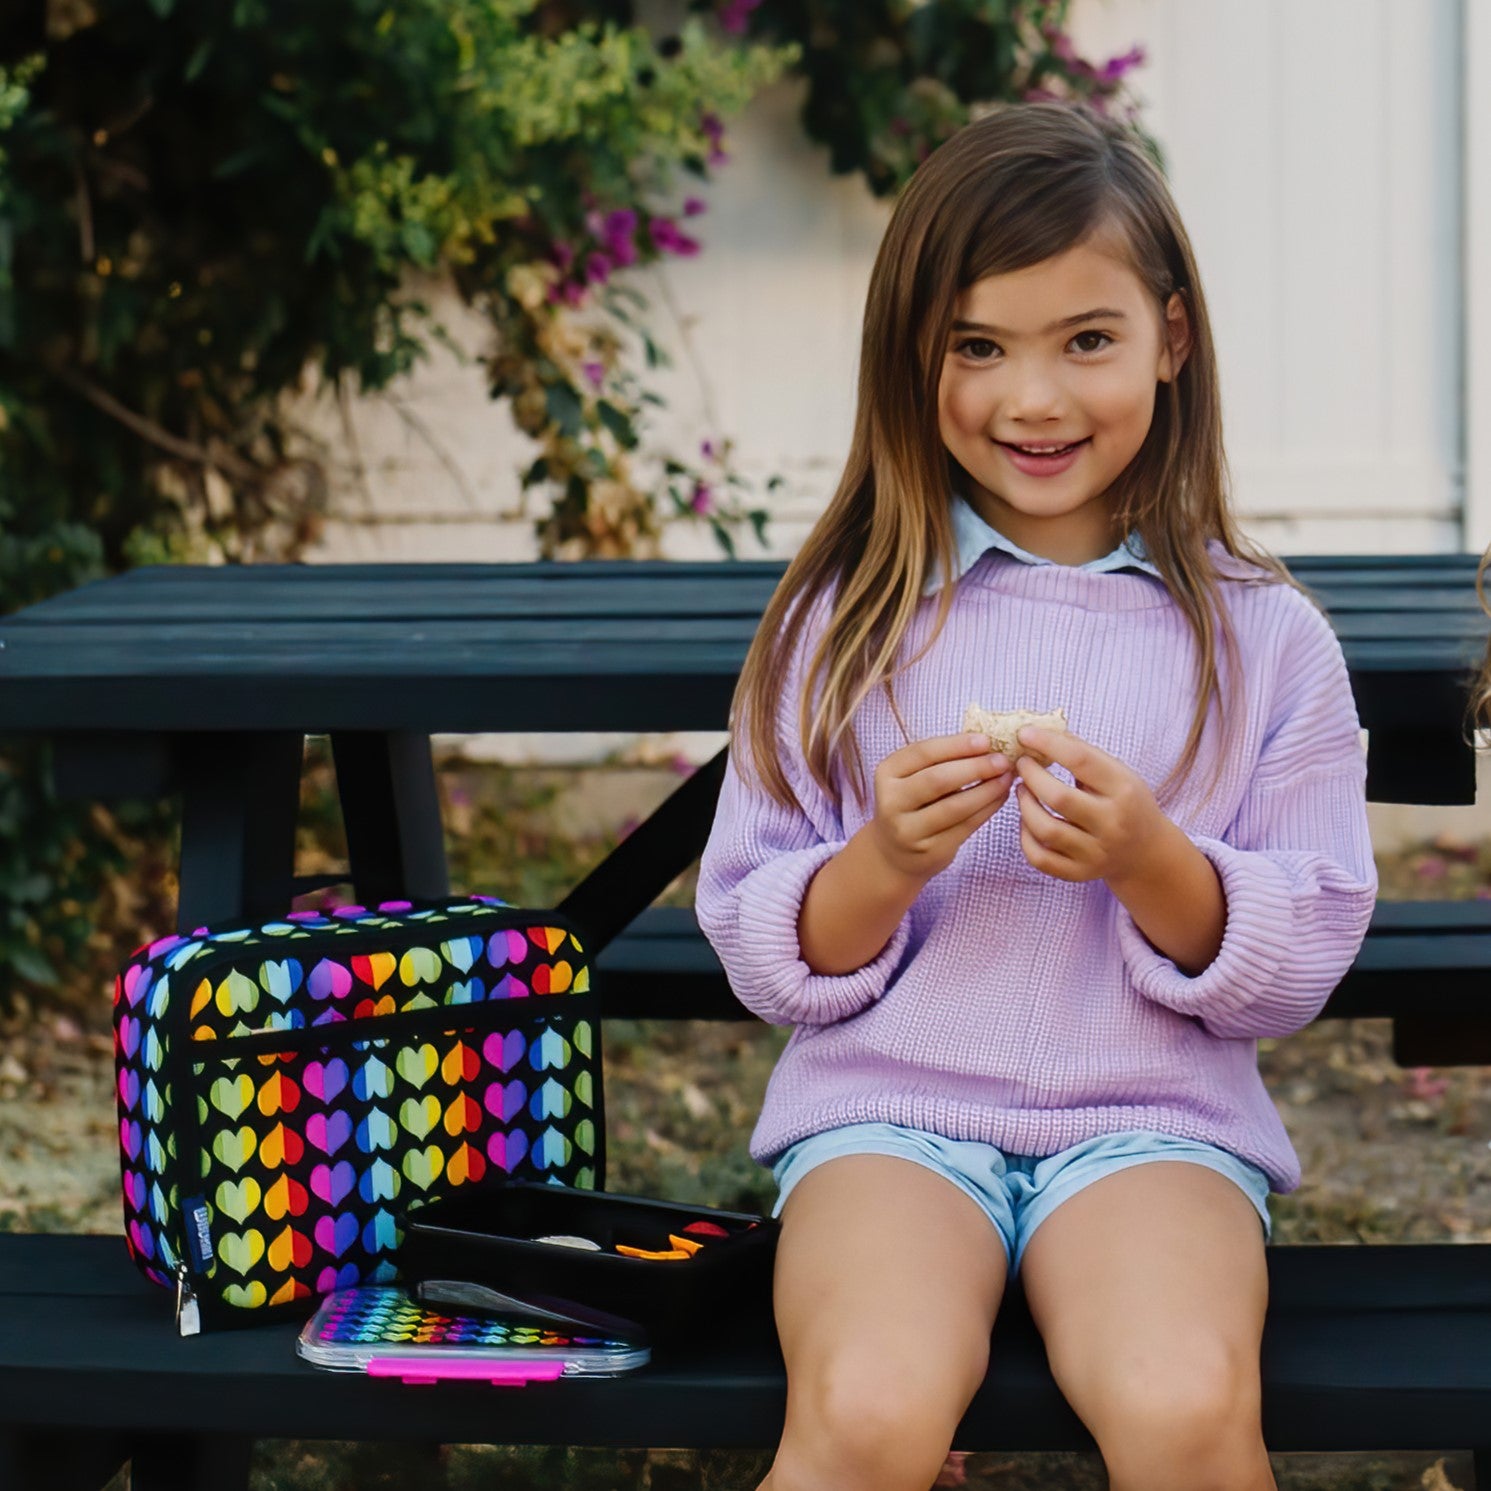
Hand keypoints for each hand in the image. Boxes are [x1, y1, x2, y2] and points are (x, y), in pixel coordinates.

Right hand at [868, 732, 1012, 886]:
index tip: (986, 740)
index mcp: (887, 773)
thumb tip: (988, 743)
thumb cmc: (913, 802)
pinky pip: (965, 826)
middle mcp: (891, 801)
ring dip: (987, 790)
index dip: (957, 745)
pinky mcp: (930, 851)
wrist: (895, 851)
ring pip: (955, 806)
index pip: (923, 752)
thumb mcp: (913, 777)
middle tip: (1003, 761)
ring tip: (1006, 778)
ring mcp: (908, 830)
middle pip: (938, 779)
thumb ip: (941, 760)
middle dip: (975, 767)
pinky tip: (1000, 797)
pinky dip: (987, 809)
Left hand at [1012, 726, 1167, 888]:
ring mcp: (1096, 853)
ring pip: (1046, 830)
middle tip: (1021, 764)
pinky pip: (1040, 858)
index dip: (1048, 744)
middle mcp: (1112, 824)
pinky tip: (1026, 821)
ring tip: (1022, 790)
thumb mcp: (1117, 773)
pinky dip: (1025, 838)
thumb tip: (1042, 729)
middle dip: (1031, 776)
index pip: (1081, 760)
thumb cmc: (1124, 801)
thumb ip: (1083, 753)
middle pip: (1059, 797)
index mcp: (1124, 791)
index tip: (1025, 733)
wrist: (1144, 851)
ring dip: (1024, 805)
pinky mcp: (1079, 873)